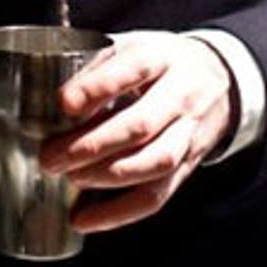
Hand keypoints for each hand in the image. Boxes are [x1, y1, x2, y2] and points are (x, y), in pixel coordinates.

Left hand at [40, 31, 237, 231]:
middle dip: (92, 145)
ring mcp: (189, 134)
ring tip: (70, 178)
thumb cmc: (158, 62)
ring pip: (154, 163)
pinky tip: (85, 220)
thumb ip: (95, 68)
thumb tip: (50, 103)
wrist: (216, 78)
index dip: (97, 88)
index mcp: (161, 58)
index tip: (63, 103)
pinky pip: (157, 195)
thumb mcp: (131, 46)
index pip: (133, 68)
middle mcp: (181, 95)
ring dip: (106, 177)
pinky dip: (118, 212)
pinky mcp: (188, 166)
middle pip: (141, 125)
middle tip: (51, 156)